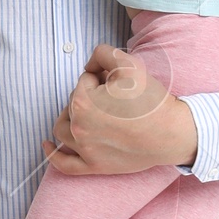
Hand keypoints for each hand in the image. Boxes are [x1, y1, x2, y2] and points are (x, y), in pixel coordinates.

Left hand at [44, 48, 198, 175]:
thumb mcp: (129, 63)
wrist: (171, 133)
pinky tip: (47, 145)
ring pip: (63, 129)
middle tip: (114, 99)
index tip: (119, 86)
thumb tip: (90, 65)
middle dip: (89, 97)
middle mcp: (78, 128)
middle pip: (72, 104)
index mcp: (82, 102)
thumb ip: (102, 52)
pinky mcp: (93, 166)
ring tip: (88, 113)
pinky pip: (64, 164)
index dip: (102, 79)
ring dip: (70, 117)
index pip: (83, 82)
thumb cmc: (151, 100)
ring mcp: (84, 150)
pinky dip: (52, 154)